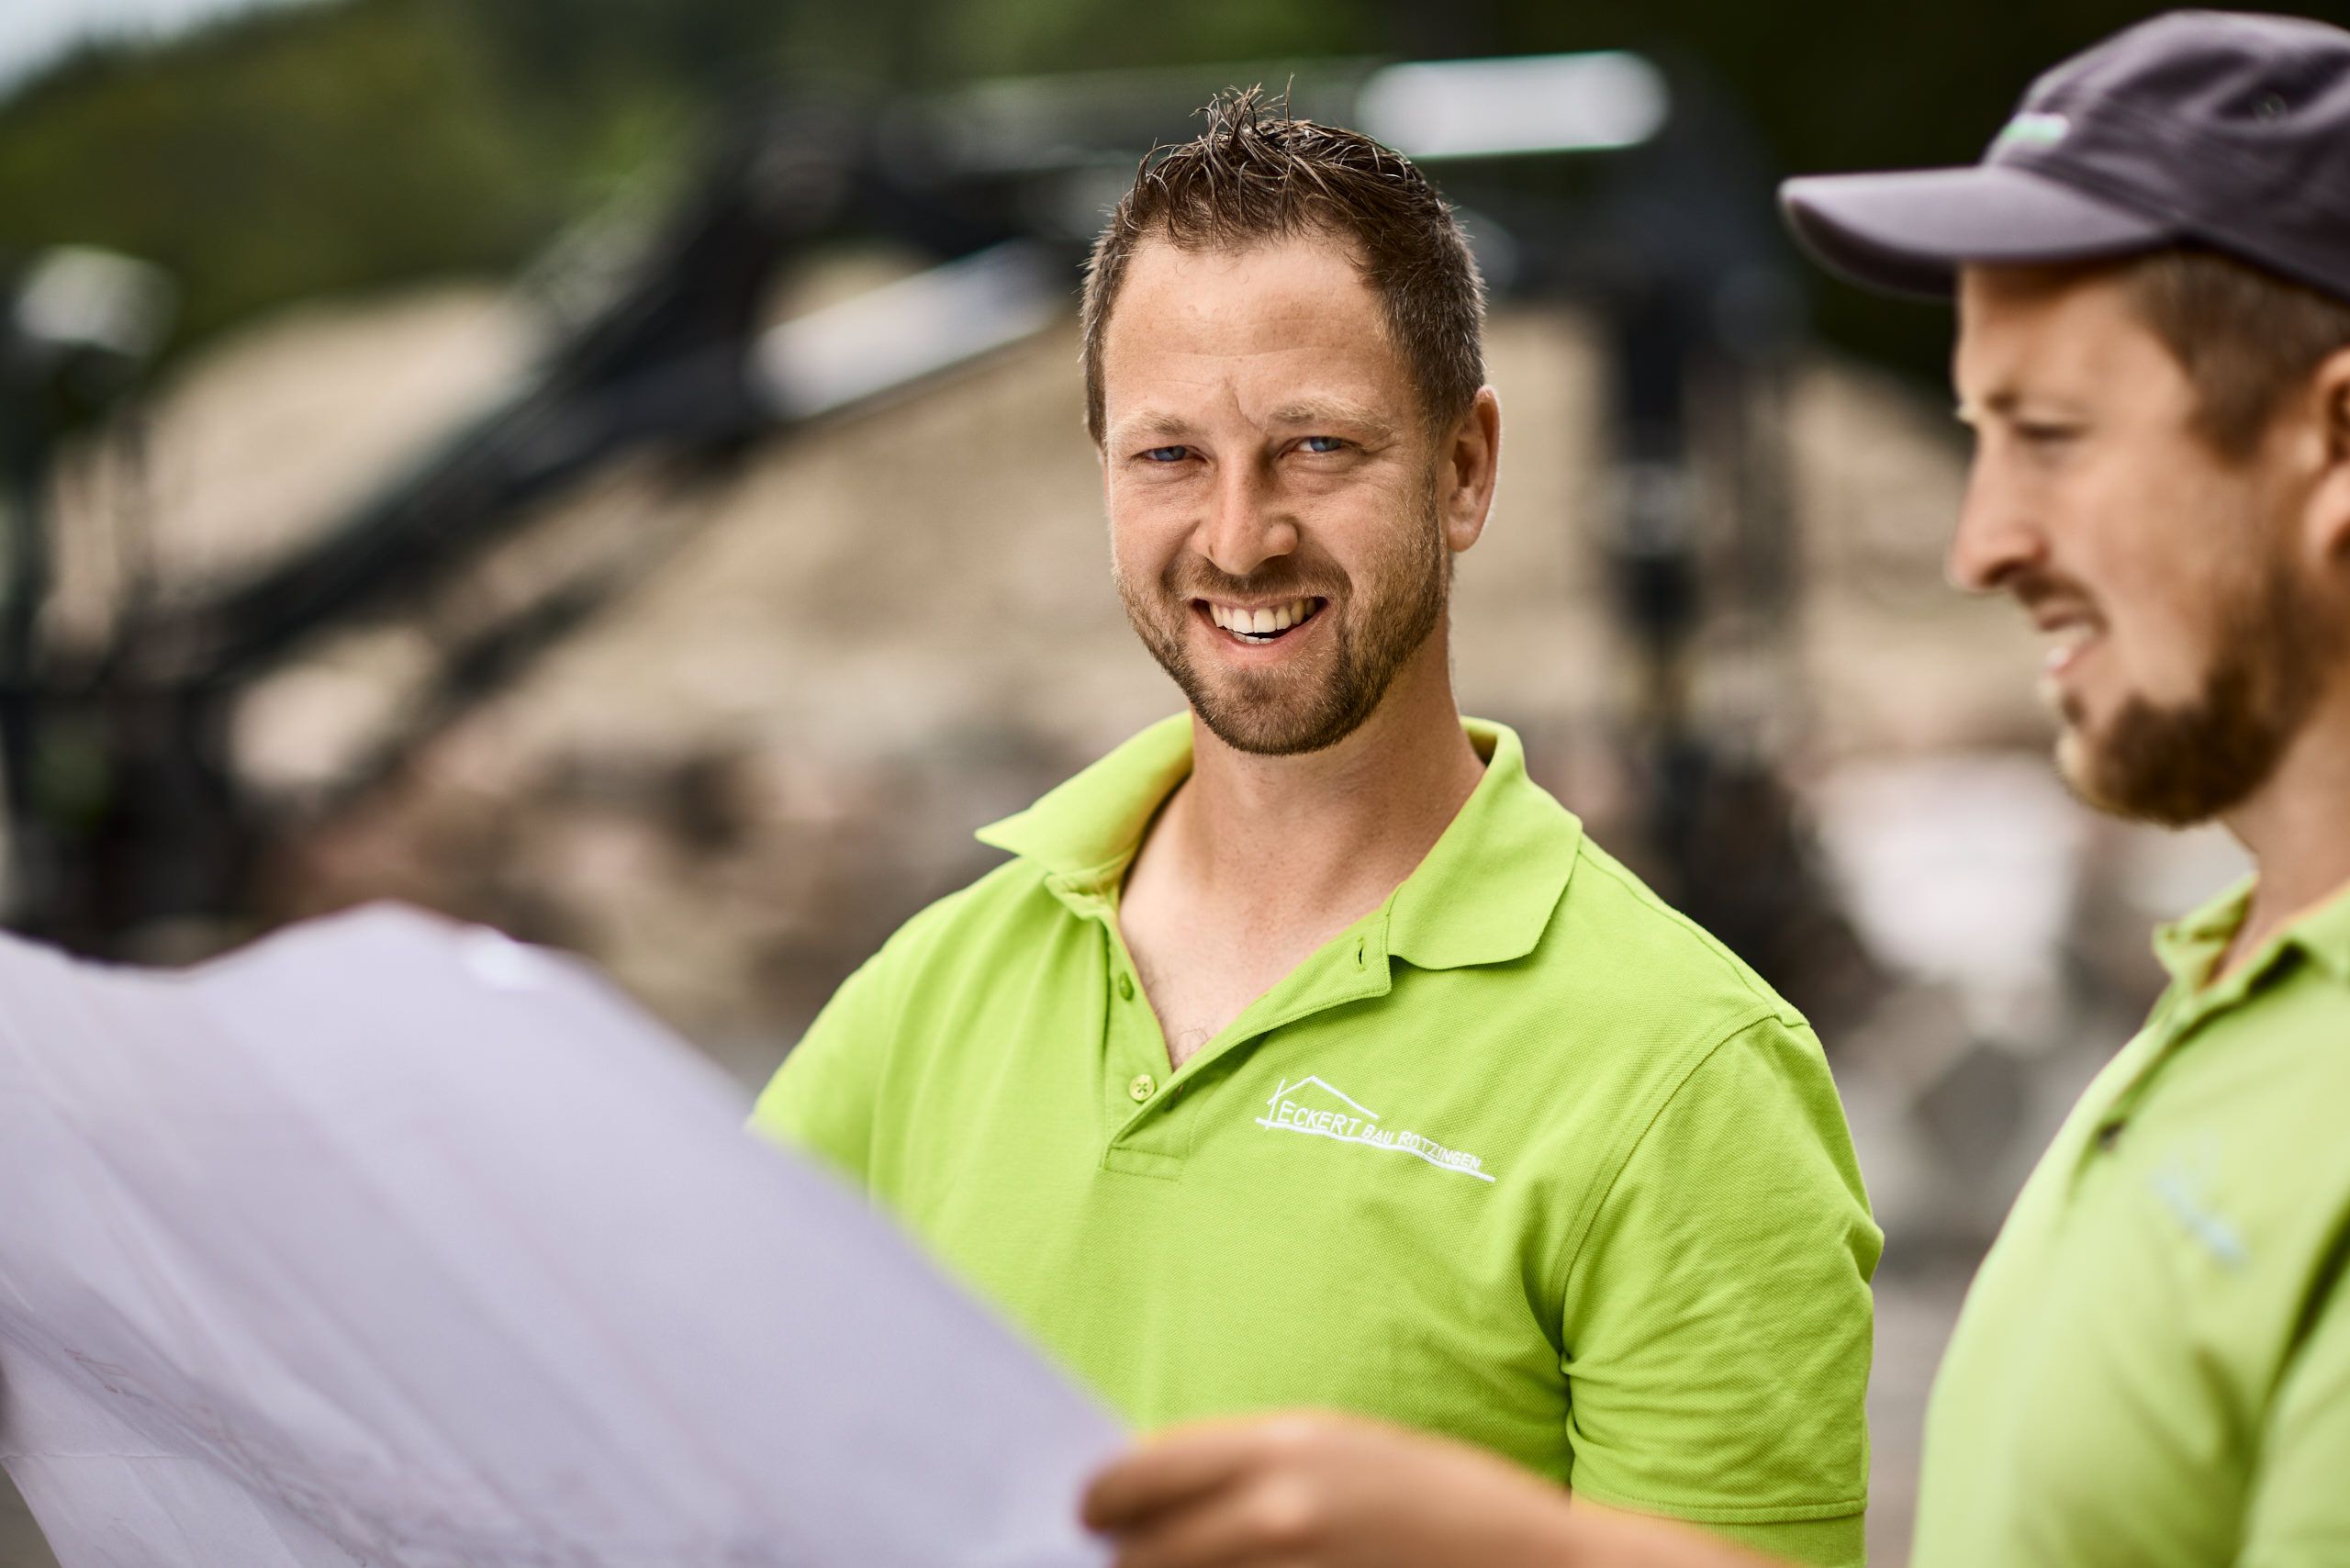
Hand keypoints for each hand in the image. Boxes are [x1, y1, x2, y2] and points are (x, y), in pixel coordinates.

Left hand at [1081, 1409, 1588, 1567]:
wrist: (1538, 1566)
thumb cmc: (1439, 1501)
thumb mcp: (1340, 1448)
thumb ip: (1248, 1463)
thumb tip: (1151, 1489)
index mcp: (1278, 1447)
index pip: (1130, 1480)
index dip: (1101, 1502)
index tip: (1093, 1515)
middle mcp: (1276, 1513)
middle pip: (1138, 1557)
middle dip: (1133, 1559)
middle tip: (1135, 1559)